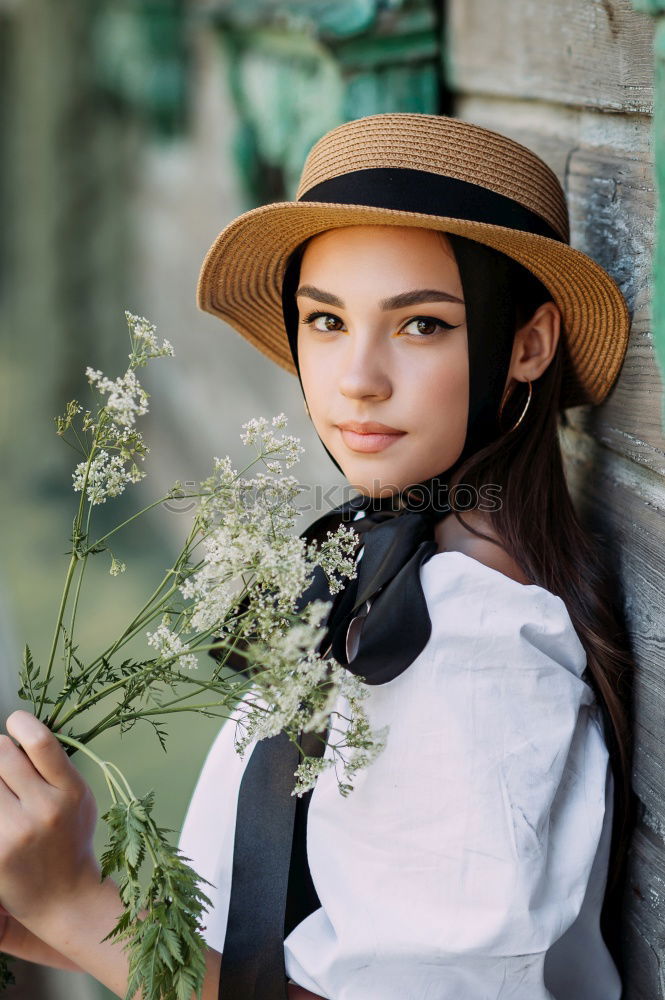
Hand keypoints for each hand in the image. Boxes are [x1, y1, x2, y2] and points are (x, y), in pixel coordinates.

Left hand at [0, 711, 98, 930]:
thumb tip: (18, 735)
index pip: (39, 742)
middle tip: (3, 761)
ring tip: (5, 792)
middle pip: (1, 753)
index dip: (21, 723)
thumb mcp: (80, 798)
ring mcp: (15, 833)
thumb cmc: (70, 839)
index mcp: (71, 792)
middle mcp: (44, 810)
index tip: (15, 722)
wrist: (62, 897)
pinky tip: (3, 808)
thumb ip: (55, 767)